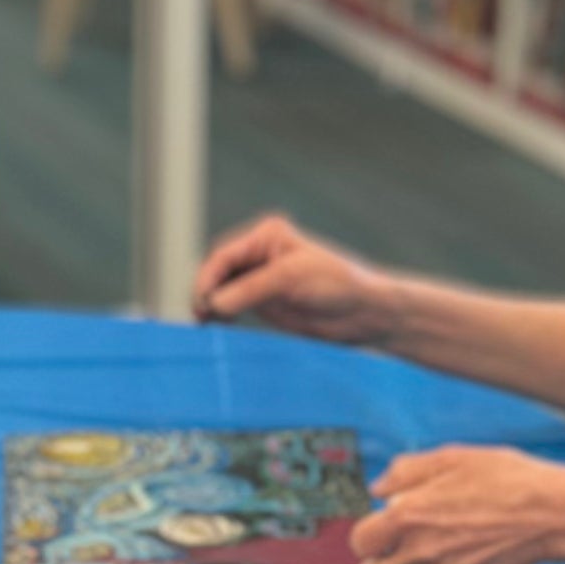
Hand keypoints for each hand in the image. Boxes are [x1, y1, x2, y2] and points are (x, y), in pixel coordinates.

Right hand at [194, 214, 392, 345]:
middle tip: (201, 317)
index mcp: (267, 236)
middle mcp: (259, 254)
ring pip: (220, 289)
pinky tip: (215, 327)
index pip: (224, 254)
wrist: (363, 313)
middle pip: (216, 271)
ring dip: (209, 305)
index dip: (207, 277)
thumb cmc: (337, 285)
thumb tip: (214, 305)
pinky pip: (231, 306)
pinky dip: (220, 316)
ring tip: (204, 325)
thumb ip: (250, 290)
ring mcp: (259, 280)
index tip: (203, 303)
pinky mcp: (262, 303)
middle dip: (205, 291)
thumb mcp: (290, 279)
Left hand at [344, 444, 564, 563]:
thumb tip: (379, 488)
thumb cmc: (507, 480)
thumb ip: (405, 471)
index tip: (367, 538)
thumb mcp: (451, 457)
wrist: (555, 513)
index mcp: (409, 516)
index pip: (361, 542)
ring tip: (463, 528)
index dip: (363, 538)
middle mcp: (421, 551)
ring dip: (429, 557)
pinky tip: (481, 543)